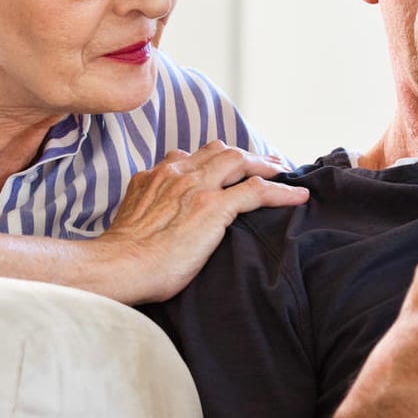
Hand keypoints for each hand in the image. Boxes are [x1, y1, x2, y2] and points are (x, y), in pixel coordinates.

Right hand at [96, 141, 306, 303]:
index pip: (193, 155)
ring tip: (284, 172)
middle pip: (220, 151)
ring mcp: (197, 187)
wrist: (118, 266)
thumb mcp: (132, 217)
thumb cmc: (122, 256)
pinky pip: (257, 191)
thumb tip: (159, 217)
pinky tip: (298, 197)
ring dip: (266, 164)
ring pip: (240, 161)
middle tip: (267, 164)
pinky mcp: (214, 207)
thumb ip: (149, 205)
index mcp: (157, 175)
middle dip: (246, 155)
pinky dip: (281, 191)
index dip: (216, 159)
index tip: (229, 167)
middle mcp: (177, 172)